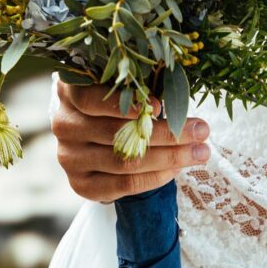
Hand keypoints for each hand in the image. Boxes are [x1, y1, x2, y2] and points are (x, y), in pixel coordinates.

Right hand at [51, 79, 210, 202]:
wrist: (96, 137)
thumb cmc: (120, 101)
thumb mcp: (125, 85)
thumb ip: (142, 84)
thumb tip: (177, 81)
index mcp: (70, 91)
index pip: (89, 98)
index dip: (124, 104)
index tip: (160, 106)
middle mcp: (64, 124)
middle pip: (116, 134)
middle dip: (167, 133)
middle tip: (202, 131)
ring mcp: (69, 157)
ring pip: (123, 162)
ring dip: (169, 158)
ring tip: (201, 152)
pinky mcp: (80, 184)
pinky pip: (121, 186)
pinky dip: (153, 178)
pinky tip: (176, 169)